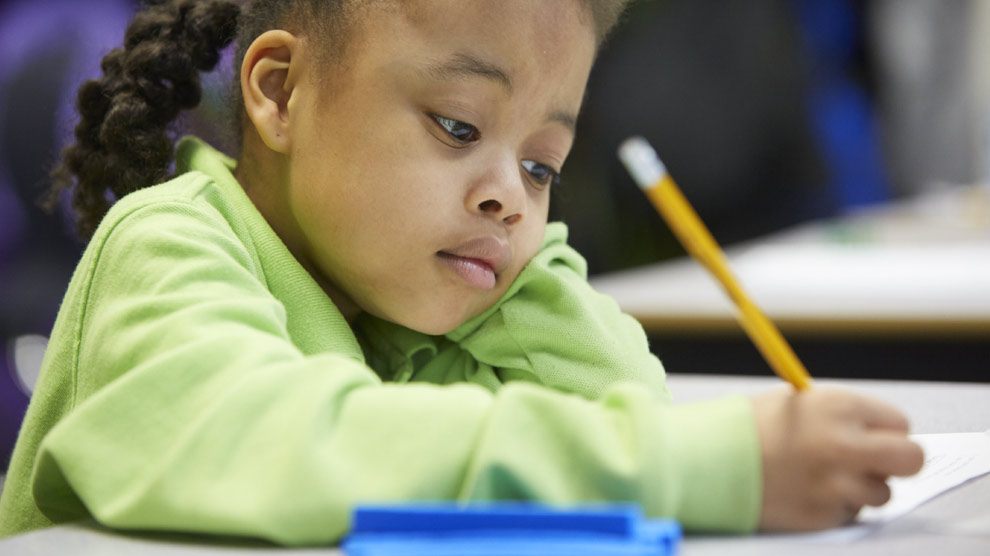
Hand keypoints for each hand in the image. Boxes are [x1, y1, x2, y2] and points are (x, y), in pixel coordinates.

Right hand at [751, 387, 924, 530]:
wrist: (709, 460)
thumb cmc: (753, 427)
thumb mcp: (800, 403)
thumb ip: (844, 417)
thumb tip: (883, 436)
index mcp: (839, 408)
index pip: (899, 423)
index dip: (883, 430)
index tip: (870, 435)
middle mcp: (844, 445)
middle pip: (911, 459)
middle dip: (898, 460)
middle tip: (877, 462)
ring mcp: (835, 485)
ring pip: (881, 493)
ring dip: (860, 487)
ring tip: (825, 476)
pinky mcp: (823, 515)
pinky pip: (850, 513)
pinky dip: (835, 505)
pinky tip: (807, 491)